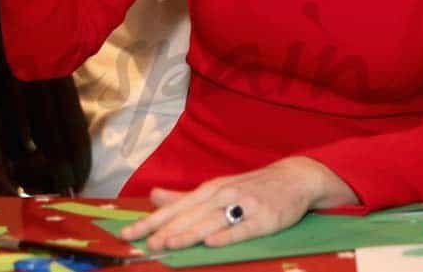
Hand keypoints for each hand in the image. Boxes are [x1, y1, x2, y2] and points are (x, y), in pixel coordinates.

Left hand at [121, 157, 355, 249]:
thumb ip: (185, 197)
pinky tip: (212, 243)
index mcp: (208, 190)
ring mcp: (244, 205)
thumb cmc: (251, 187)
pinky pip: (243, 229)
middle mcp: (222, 195)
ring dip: (188, 233)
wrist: (294, 178)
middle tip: (142, 242)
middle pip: (188, 215)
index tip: (129, 232)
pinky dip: (227, 235)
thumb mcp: (217, 188)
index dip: (150, 220)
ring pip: (211, 222)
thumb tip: (153, 197)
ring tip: (167, 243)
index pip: (173, 208)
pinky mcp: (265, 218)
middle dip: (164, 230)